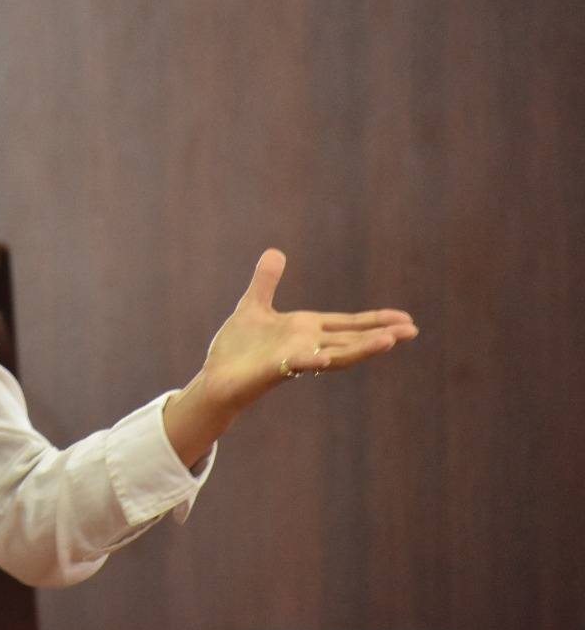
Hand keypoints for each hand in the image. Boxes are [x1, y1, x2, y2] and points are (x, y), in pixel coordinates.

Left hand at [200, 248, 418, 416]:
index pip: (348, 325)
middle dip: (381, 334)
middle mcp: (306, 345)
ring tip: (389, 341)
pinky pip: (296, 365)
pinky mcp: (273, 370)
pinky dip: (310, 361)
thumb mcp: (253, 306)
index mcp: (305, 330)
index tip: (406, 319)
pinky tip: (324, 359)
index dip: (376, 321)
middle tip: (413, 330)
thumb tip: (275, 252)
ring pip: (334, 355)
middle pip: (350, 339)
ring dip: (360, 348)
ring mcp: (293, 359)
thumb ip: (266, 281)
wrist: (216, 377)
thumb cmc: (237, 348)